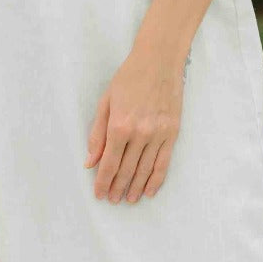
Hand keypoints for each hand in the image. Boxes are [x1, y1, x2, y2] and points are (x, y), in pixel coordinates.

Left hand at [85, 44, 183, 202]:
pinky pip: (164, 163)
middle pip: (126, 170)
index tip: (99, 194)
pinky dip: (156, 180)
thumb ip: (97, 134)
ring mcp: (158, 134)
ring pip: (145, 170)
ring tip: (128, 199)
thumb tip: (90, 161)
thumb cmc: (129, 78)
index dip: (103, 182)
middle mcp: (140, 134)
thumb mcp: (106, 102)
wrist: (159, 61)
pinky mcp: (172, 133)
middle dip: (117, 188)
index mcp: (119, 125)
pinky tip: (149, 191)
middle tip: (112, 200)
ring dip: (135, 188)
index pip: (109, 163)